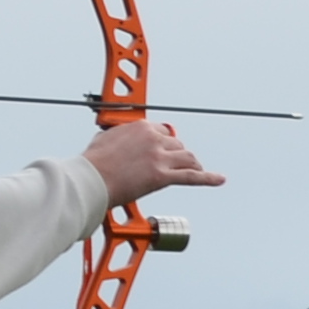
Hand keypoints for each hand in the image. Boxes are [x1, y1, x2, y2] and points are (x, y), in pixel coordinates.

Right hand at [84, 117, 219, 208]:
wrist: (90, 180)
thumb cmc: (92, 164)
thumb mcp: (103, 140)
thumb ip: (116, 138)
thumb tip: (113, 140)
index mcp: (140, 127)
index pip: (163, 131)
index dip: (164, 143)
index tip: (164, 149)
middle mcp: (153, 139)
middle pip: (177, 145)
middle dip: (177, 155)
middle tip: (176, 164)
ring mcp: (160, 158)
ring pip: (187, 158)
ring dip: (191, 165)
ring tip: (195, 170)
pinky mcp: (162, 177)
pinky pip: (192, 177)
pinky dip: (208, 178)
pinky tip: (218, 179)